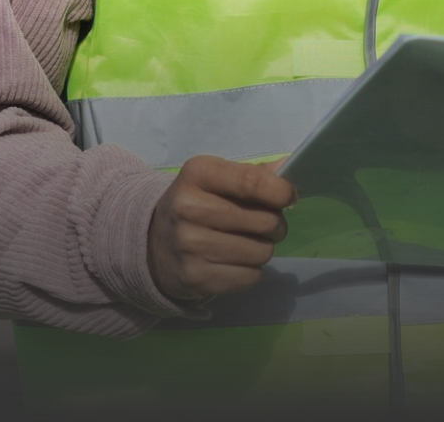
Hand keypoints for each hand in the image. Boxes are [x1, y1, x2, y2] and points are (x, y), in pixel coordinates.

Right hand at [147, 154, 295, 302]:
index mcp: (197, 174)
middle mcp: (189, 209)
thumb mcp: (216, 179)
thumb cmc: (196, 203)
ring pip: (260, 252)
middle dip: (276, 224)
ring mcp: (190, 246)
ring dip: (264, 248)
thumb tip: (288, 165)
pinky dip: (251, 270)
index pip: (250, 182)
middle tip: (269, 224)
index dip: (280, 192)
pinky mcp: (195, 278)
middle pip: (263, 220)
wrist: (153, 243)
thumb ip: (253, 173)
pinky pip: (249, 276)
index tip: (289, 197)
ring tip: (250, 242)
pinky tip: (236, 260)